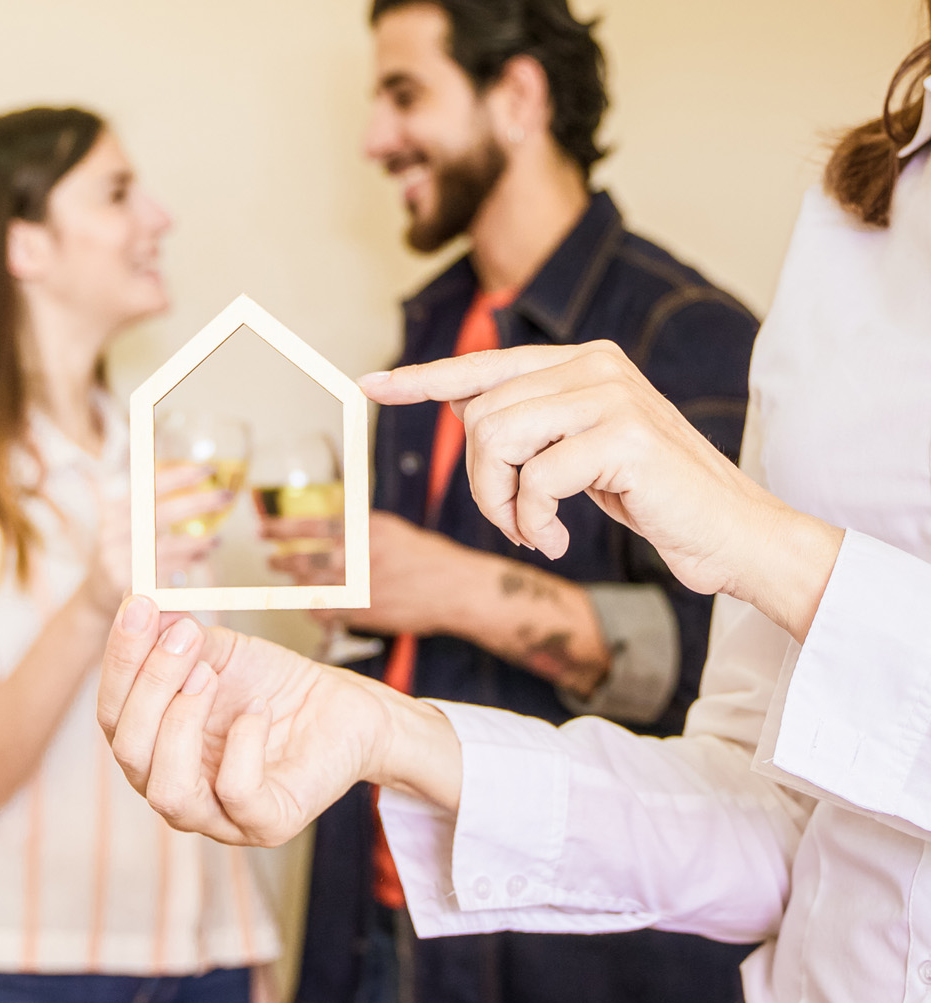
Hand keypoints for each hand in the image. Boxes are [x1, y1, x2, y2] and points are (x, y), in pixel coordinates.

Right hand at [81, 465, 227, 615]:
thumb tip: (196, 481)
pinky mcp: (126, 583)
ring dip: (197, 541)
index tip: (208, 469)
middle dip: (198, 502)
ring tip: (217, 539)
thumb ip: (151, 505)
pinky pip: (164, 572)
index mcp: (115, 510)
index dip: (179, 476)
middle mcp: (113, 531)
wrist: (99, 591)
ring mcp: (117, 558)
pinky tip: (200, 556)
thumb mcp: (126, 523)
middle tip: (226, 496)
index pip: (149, 487)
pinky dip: (185, 563)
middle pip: (162, 513)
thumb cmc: (124, 550)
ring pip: (167, 546)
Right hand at [95, 595, 461, 846]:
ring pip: (168, 790)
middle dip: (149, 686)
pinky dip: (242, 745)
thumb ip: (174, 640)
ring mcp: (217, 816)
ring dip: (181, 723)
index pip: (111, 715)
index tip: (142, 606)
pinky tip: (258, 709)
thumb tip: (140, 610)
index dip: (120, 660)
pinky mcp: (267, 823)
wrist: (341, 707)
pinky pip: (236, 793)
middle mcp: (172, 788)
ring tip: (208, 674)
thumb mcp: (215, 653)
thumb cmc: (271, 685)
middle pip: (129, 751)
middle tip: (182, 636)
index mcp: (151, 750)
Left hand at [269, 510, 481, 637]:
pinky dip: (314, 610)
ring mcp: (360, 587)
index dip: (282, 528)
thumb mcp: (391, 530)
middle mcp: (360, 557)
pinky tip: (311, 607)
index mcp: (365, 530)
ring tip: (288, 584)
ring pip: (312, 587)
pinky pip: (326, 613)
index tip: (263, 529)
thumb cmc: (427, 558)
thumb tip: (324, 532)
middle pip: (306, 559)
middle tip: (270, 560)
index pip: (313, 526)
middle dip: (282, 560)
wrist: (457, 589)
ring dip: (295, 586)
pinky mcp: (364, 612)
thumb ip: (357, 531)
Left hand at [360, 343, 841, 637]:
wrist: (731, 534)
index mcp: (583, 362)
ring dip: (500, 503)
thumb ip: (530, 422)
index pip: (484, 367)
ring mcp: (612, 396)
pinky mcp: (624, 437)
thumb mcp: (580, 452)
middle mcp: (596, 365)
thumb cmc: (653, 496)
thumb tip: (459, 406)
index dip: (424, 379)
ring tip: (532, 530)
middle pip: (479, 416)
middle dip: (480, 482)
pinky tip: (558, 540)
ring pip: (495, 440)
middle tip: (513, 521)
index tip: (371, 384)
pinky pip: (534, 480)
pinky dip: (532, 522)